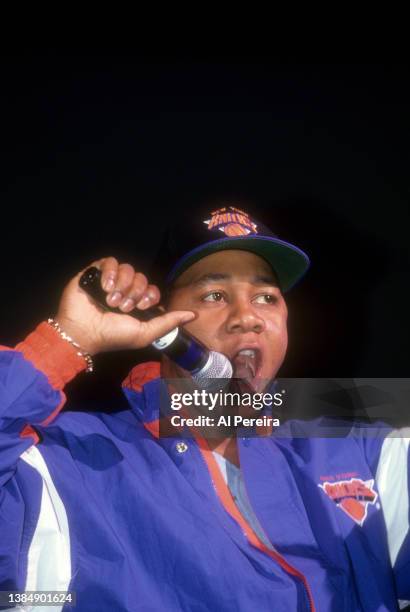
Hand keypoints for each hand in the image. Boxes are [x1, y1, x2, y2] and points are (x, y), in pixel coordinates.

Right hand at [55, 257, 194, 354]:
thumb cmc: (114, 336)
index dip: (150, 294)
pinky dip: (110, 273)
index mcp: (136, 303)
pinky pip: (109, 261)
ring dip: (122, 285)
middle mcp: (124, 290)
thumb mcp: (146, 333)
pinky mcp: (94, 273)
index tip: (141, 307)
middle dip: (135, 292)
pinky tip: (104, 287)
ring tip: (111, 300)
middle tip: (123, 307)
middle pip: (141, 277)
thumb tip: (193, 315)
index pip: (152, 288)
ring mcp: (109, 280)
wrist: (84, 332)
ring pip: (128, 268)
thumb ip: (169, 322)